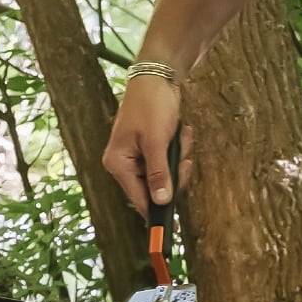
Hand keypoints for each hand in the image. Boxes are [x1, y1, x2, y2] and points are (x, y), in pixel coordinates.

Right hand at [103, 76, 191, 215]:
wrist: (157, 76)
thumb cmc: (151, 105)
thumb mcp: (157, 141)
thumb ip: (159, 173)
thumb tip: (161, 202)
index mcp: (118, 163)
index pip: (139, 199)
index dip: (158, 210)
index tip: (174, 226)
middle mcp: (125, 164)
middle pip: (157, 188)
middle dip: (175, 172)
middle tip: (183, 156)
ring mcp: (138, 156)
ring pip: (167, 174)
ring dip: (179, 157)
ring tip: (179, 136)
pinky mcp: (151, 149)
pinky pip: (169, 160)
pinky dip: (179, 148)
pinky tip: (180, 132)